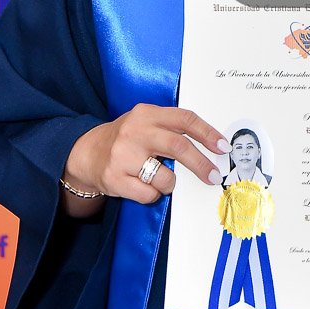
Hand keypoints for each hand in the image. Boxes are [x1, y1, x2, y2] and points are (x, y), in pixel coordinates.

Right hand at [61, 104, 228, 214]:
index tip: (223, 147)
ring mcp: (123, 156)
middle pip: (178, 146)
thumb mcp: (146, 122)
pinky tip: (143, 186)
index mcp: (146, 114)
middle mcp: (135, 132)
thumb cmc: (125, 139)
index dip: (207, 133)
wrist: (86, 153)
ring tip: (161, 179)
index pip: (184, 119)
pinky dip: (153, 194)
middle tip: (213, 176)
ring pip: (165, 176)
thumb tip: (210, 146)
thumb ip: (171, 128)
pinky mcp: (115, 178)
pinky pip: (148, 194)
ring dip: (170, 183)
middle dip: (201, 164)